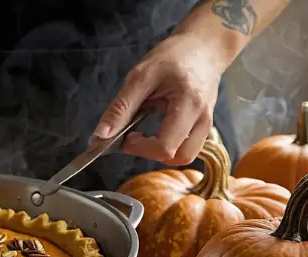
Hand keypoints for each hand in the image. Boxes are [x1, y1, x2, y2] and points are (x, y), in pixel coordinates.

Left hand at [94, 33, 226, 165]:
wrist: (203, 47)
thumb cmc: (172, 57)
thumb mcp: (140, 77)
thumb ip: (120, 108)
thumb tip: (100, 136)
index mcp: (189, 104)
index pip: (165, 147)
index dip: (140, 148)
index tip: (125, 136)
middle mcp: (203, 119)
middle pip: (178, 158)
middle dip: (149, 153)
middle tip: (133, 136)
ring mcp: (207, 125)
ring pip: (184, 156)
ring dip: (160, 152)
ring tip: (145, 134)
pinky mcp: (205, 127)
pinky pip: (188, 147)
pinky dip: (169, 146)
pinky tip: (157, 130)